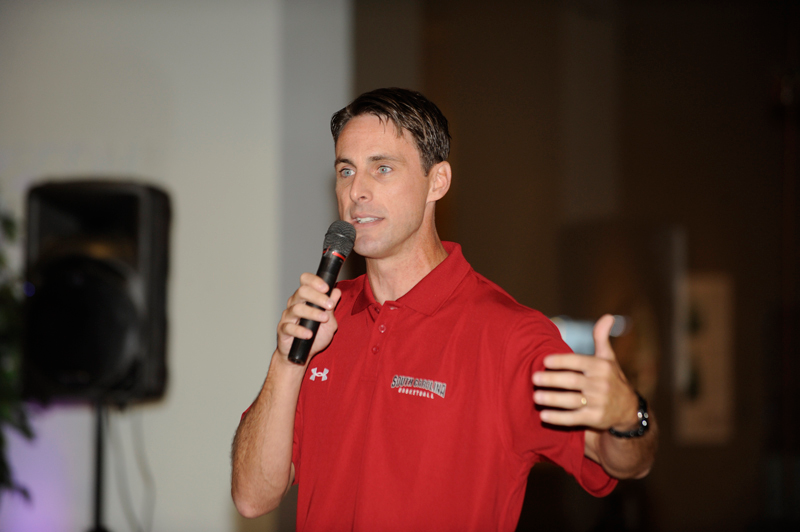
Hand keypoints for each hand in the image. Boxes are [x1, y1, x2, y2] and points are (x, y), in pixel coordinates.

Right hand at [276, 272, 341, 363]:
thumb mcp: (329, 322)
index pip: (306, 281)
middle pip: (301, 291)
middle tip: (330, 305)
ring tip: (324, 319)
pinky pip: (289, 327)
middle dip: (317, 296)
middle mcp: (294, 304)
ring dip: (312, 313)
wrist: (303, 354)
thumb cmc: (315, 335)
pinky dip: (300, 330)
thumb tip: (336, 291)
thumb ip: (331, 307)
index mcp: (305, 298)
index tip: (326, 288)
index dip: (315, 281)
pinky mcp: (283, 330)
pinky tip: (309, 334)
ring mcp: (288, 317)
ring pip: (296, 308)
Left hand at [532, 314, 638, 430]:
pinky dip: (558, 418)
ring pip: (572, 401)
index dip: (561, 361)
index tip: (544, 361)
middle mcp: (601, 384)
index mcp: (601, 366)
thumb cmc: (611, 378)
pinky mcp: (596, 419)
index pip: (578, 362)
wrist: (628, 409)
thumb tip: (608, 316)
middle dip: (552, 380)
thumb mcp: (608, 358)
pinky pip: (574, 419)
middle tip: (533, 378)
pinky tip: (543, 416)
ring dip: (552, 399)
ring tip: (535, 396)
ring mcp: (599, 403)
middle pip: (572, 381)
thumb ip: (602, 338)